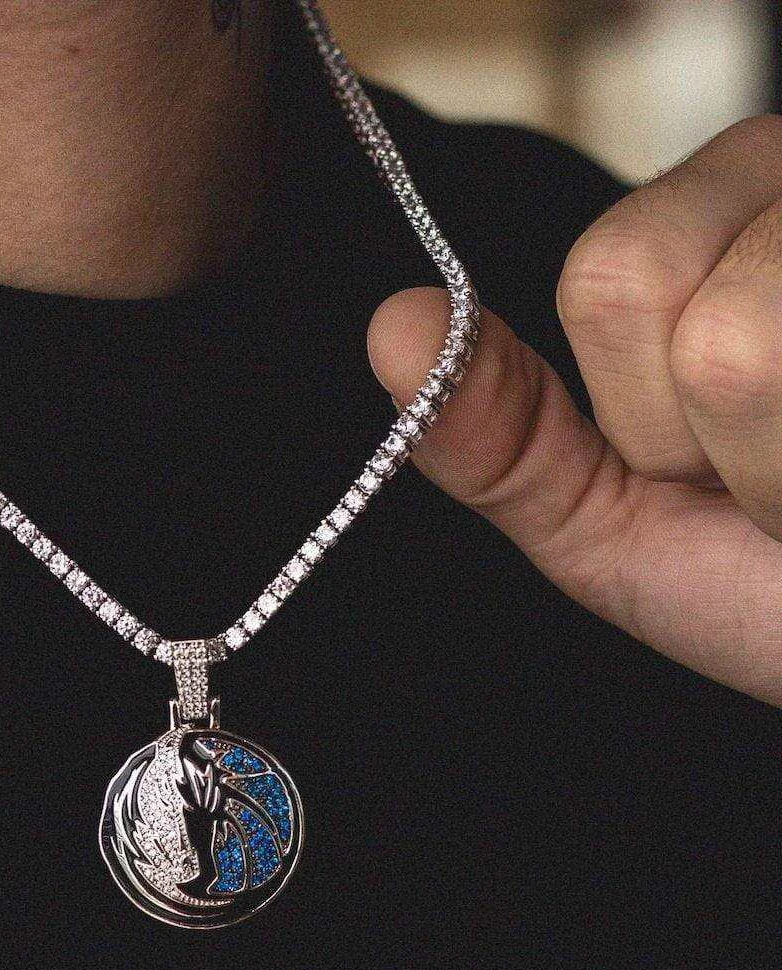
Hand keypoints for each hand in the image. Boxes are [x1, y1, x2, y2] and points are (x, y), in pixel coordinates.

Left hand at [368, 116, 781, 706]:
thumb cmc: (770, 587)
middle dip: (711, 440)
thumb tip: (395, 328)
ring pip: (738, 349)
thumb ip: (502, 434)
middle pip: (646, 291)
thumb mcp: (612, 521)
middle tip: (777, 479)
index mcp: (721, 213)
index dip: (647, 413)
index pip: (608, 276)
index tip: (708, 463)